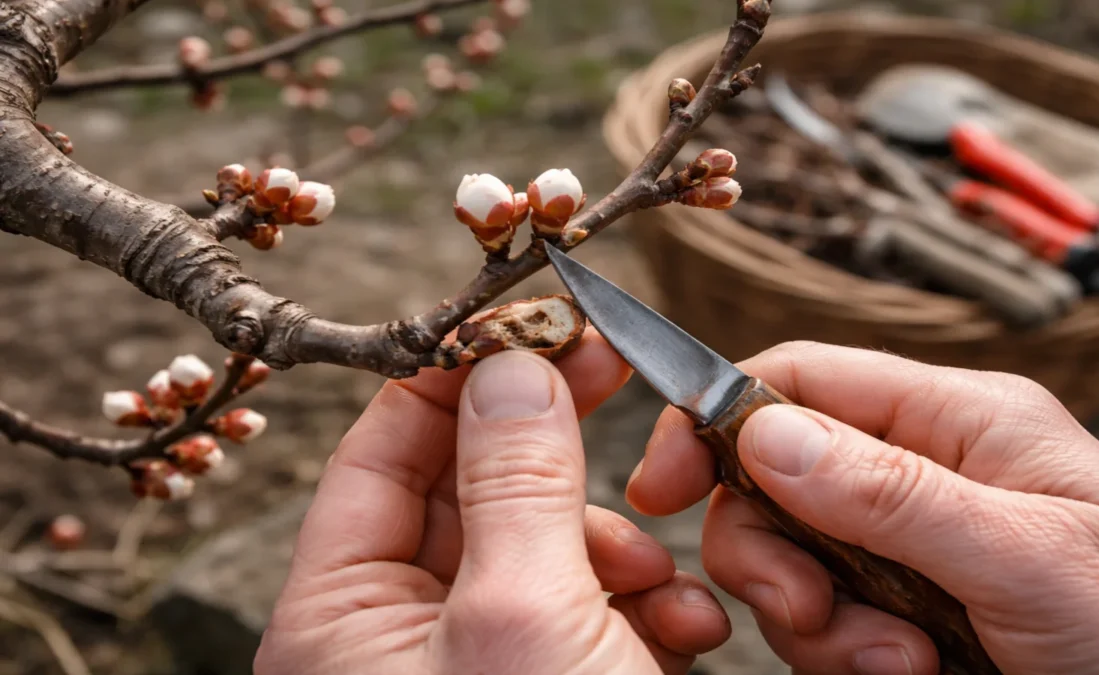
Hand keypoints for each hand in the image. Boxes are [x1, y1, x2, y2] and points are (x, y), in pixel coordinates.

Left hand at [255, 331, 730, 674]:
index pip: (380, 453)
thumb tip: (511, 361)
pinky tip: (686, 626)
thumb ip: (515, 480)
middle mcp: (395, 641)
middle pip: (471, 494)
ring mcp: (476, 669)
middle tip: (616, 374)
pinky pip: (585, 614)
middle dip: (554, 454)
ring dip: (615, 544)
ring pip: (542, 550)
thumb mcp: (525, 618)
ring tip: (663, 580)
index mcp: (340, 621)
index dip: (451, 374)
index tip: (528, 316)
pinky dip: (640, 605)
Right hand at [627, 341, 1098, 674]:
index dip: (714, 418)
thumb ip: (890, 492)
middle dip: (768, 551)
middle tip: (803, 609)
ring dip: (816, 620)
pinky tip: (907, 672)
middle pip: (771, 479)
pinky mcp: (896, 599)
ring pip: (788, 557)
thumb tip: (762, 432)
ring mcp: (901, 537)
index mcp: (949, 417)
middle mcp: (914, 468)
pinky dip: (841, 653)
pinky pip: (821, 617)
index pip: (798, 378)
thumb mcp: (1021, 552)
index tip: (661, 485)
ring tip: (899, 661)